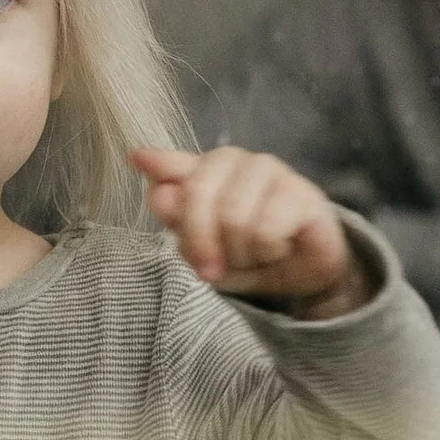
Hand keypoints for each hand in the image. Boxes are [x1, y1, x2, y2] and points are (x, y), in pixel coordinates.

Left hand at [129, 146, 370, 315]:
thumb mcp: (203, 247)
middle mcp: (235, 160)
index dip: (158, 167)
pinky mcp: (302, 192)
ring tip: (255, 254)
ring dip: (240, 252)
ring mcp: (271, 170)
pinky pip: (265, 229)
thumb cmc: (246, 256)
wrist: (300, 279)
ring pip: (233, 216)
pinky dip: (268, 251)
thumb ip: (178, 217)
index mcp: (204, 170)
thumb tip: (155, 184)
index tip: (137, 160)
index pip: (171, 165)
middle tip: (212, 269)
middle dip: (202, 242)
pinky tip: (280, 248)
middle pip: (199, 193)